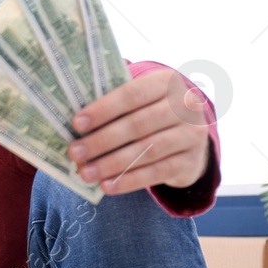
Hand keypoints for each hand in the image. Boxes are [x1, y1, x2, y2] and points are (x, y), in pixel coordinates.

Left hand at [67, 68, 211, 194]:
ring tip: (86, 173)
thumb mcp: (139, 103)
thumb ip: (114, 107)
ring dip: (112, 163)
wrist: (189, 139)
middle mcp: (185, 105)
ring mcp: (192, 134)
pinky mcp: (191, 161)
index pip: (132, 93)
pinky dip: (130, 180)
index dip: (103, 109)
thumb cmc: (149, 115)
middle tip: (74, 152)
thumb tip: (74, 126)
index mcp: (167, 82)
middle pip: (138, 124)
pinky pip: (158, 172)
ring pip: (148, 150)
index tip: (77, 124)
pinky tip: (107, 185)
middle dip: (102, 140)